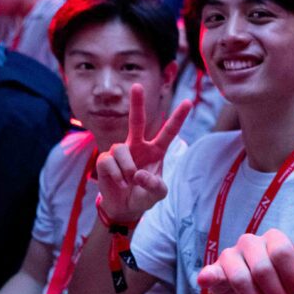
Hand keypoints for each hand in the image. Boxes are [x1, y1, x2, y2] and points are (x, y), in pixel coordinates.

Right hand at [97, 84, 191, 222]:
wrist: (124, 207)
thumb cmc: (144, 196)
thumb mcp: (157, 194)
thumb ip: (154, 185)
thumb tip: (139, 174)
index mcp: (156, 151)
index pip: (169, 132)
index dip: (178, 118)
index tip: (188, 102)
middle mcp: (138, 146)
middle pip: (137, 121)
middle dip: (137, 103)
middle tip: (137, 85)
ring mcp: (121, 152)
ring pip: (120, 148)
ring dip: (127, 167)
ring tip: (129, 181)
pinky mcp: (105, 160)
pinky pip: (109, 162)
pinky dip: (116, 175)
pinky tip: (119, 182)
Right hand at [197, 229, 293, 293]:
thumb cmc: (291, 291)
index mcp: (276, 239)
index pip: (282, 253)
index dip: (291, 280)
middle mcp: (251, 242)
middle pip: (261, 268)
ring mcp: (230, 257)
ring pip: (240, 278)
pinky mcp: (214, 274)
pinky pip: (211, 273)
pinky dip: (210, 277)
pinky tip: (210, 279)